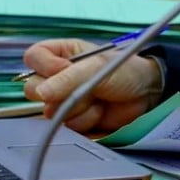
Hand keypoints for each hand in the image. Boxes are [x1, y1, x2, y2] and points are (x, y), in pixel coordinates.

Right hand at [22, 38, 162, 132]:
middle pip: (34, 88)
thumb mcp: (95, 68)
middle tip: (84, 86)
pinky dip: (86, 121)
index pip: (33, 57)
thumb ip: (66, 79)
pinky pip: (67, 125)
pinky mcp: (72, 119)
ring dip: (78, 107)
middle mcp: (57, 77)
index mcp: (59, 54)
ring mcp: (63, 100)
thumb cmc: (123, 70)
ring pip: (51, 111)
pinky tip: (100, 112)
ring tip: (98, 98)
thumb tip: (40, 94)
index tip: (62, 69)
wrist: (147, 94)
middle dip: (61, 92)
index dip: (44, 66)